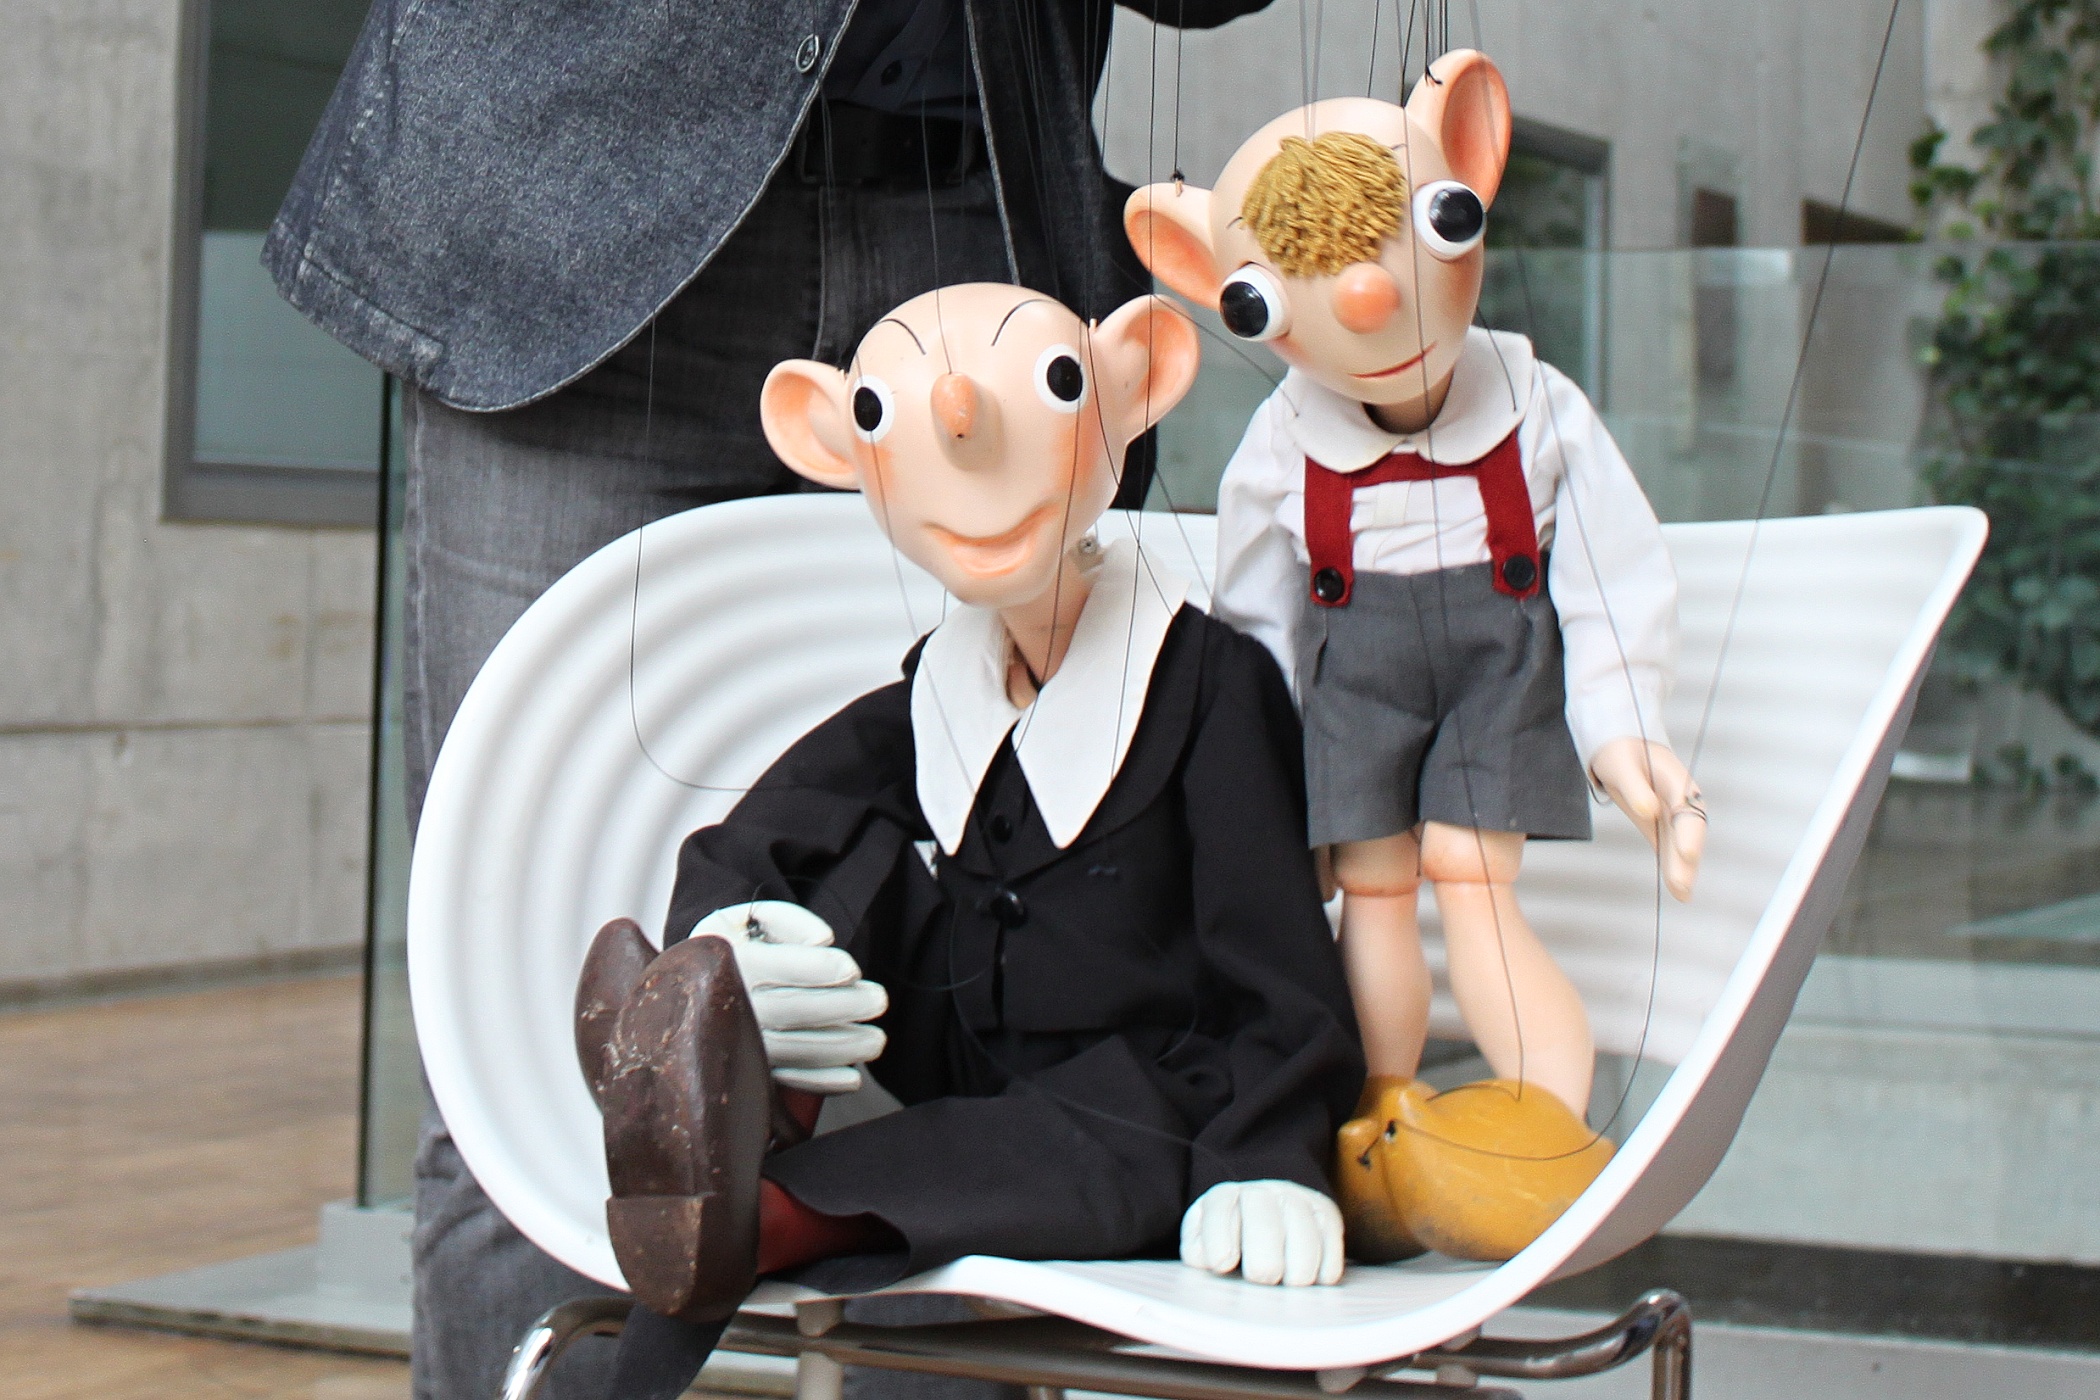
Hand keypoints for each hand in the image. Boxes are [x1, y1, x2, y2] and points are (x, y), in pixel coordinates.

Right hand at [690, 901, 886, 1094]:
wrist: (696, 982)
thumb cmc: (738, 945)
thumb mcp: (751, 917)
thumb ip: (789, 920)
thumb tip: (824, 940)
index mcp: (732, 959)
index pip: (778, 965)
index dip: (817, 969)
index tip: (852, 969)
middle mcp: (731, 1002)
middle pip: (791, 1009)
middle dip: (841, 1007)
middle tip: (878, 1000)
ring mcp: (739, 1039)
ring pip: (794, 1048)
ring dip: (841, 1047)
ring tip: (876, 1040)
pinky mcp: (749, 1066)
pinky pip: (785, 1079)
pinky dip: (820, 1082)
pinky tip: (852, 1078)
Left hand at [1179, 1180, 1343, 1285]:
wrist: (1266, 1212)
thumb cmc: (1229, 1240)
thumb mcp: (1203, 1242)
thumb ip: (1199, 1253)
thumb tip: (1210, 1263)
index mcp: (1223, 1198)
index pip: (1219, 1212)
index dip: (1220, 1242)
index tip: (1223, 1265)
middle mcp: (1261, 1193)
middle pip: (1265, 1227)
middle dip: (1263, 1263)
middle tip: (1261, 1279)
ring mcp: (1296, 1200)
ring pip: (1304, 1237)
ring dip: (1297, 1272)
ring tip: (1288, 1284)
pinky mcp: (1326, 1214)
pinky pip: (1332, 1246)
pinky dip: (1323, 1270)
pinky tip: (1311, 1278)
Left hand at [1589, 738, 1704, 900]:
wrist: (1620, 746)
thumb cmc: (1620, 752)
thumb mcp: (1621, 764)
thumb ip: (1635, 787)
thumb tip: (1648, 809)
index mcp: (1676, 781)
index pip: (1688, 809)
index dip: (1689, 832)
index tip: (1687, 852)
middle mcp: (1682, 800)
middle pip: (1689, 832)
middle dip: (1686, 859)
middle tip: (1682, 885)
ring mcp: (1674, 813)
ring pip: (1681, 844)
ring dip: (1682, 869)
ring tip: (1682, 895)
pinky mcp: (1661, 824)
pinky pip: (1668, 847)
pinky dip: (1672, 867)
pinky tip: (1678, 891)